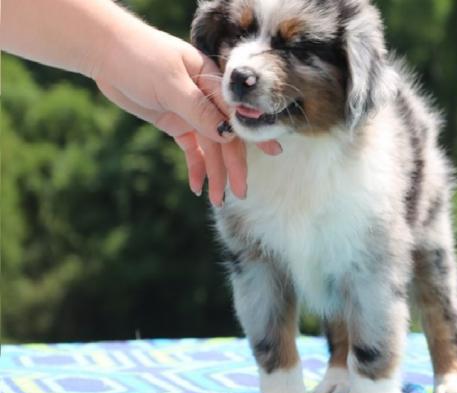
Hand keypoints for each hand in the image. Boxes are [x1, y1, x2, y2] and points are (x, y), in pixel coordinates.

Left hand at [92, 25, 279, 204]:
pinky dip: (196, 167)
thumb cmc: (140, 58)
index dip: (254, 135)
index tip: (273, 153)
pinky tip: (196, 186)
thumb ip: (199, 109)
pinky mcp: (176, 122)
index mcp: (212, 82)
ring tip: (216, 200)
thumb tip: (227, 134)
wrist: (106, 53)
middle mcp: (206, 99)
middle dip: (233, 166)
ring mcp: (192, 112)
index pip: (236, 114)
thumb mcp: (171, 83)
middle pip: (226, 137)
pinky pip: (192, 149)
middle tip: (239, 193)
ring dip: (214, 173)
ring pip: (210, 148)